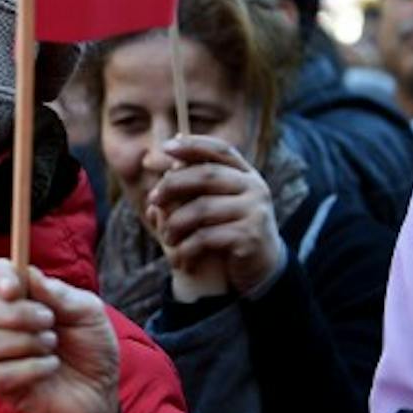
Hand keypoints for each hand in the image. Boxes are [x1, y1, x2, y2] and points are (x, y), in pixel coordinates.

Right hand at [0, 259, 119, 412]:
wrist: (100, 392)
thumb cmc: (91, 347)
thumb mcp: (88, 313)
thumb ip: (60, 294)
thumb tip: (29, 275)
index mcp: (19, 296)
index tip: (15, 288)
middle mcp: (0, 321)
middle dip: (16, 314)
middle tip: (49, 322)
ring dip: (25, 342)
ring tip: (51, 347)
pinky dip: (30, 368)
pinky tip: (50, 368)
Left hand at [146, 135, 283, 297]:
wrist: (259, 267)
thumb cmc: (227, 230)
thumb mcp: (213, 204)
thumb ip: (190, 186)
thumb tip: (156, 161)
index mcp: (245, 174)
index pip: (220, 149)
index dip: (193, 145)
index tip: (165, 147)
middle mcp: (255, 187)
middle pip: (206, 175)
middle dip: (173, 185)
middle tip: (152, 200)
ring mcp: (255, 210)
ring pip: (202, 209)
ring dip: (175, 224)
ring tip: (166, 238)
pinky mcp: (250, 236)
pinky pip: (206, 237)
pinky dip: (186, 248)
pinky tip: (181, 258)